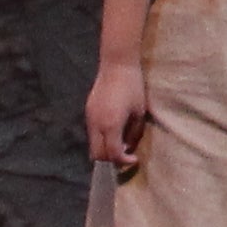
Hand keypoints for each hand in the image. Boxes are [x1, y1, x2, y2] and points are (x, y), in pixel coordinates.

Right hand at [84, 54, 151, 172]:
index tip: (134, 160)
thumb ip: (134, 134)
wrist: (117, 65)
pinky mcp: (88, 112)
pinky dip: (101, 140)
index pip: (113, 154)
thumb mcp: (139, 113)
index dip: (123, 161)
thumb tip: (129, 148)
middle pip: (97, 155)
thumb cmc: (133, 87)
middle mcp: (97, 124)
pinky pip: (92, 134)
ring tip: (120, 146)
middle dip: (111, 161)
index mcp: (111, 125)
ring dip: (105, 151)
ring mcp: (90, 118)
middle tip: (125, 158)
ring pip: (92, 145)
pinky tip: (113, 135)